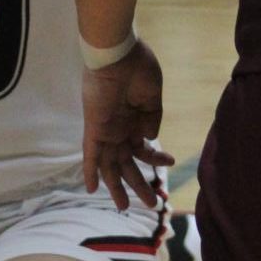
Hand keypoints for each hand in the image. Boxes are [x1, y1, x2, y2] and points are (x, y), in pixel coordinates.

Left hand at [82, 39, 173, 211]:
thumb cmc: (139, 68)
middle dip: (139, 184)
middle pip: (127, 163)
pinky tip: (91, 189)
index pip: (143, 148)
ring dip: (118, 186)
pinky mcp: (95, 129)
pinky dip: (90, 171)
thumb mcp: (153, 96)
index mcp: (135, 121)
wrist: (118, 53)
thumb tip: (149, 139)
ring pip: (111, 166)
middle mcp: (120, 129)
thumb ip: (152, 119)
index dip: (156, 158)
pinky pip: (90, 154)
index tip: (170, 161)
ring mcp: (107, 130)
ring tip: (124, 207)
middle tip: (151, 203)